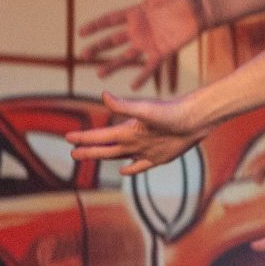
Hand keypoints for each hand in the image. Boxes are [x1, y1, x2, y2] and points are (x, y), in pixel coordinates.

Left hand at [71, 92, 209, 175]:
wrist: (196, 122)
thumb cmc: (172, 112)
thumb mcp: (145, 106)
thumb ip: (122, 104)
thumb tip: (104, 95)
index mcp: (128, 134)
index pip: (99, 137)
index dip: (82, 138)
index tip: (68, 138)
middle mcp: (134, 147)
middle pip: (105, 152)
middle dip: (88, 151)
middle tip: (73, 153)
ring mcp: (146, 155)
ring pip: (120, 158)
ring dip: (105, 157)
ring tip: (94, 158)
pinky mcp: (159, 158)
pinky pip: (139, 167)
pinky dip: (130, 169)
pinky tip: (124, 170)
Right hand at [82, 0, 208, 88]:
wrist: (200, 7)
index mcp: (135, 13)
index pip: (109, 21)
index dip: (95, 26)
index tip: (80, 32)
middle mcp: (138, 30)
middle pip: (113, 40)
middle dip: (98, 48)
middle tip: (82, 55)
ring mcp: (149, 42)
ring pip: (127, 56)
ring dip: (113, 64)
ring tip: (99, 73)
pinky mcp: (163, 51)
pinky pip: (150, 66)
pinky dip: (142, 76)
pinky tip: (133, 86)